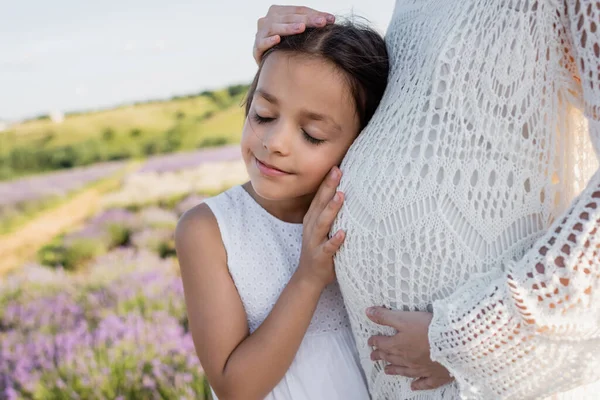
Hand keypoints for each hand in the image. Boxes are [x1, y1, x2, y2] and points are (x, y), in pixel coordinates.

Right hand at [254, 5, 334, 62]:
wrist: (270, 66)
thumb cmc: (286, 46)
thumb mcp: (297, 33)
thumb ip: (310, 24)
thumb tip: (332, 19)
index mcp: (278, 12)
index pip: (298, 10)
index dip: (314, 13)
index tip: (331, 19)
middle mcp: (267, 20)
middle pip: (288, 17)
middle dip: (306, 19)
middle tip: (321, 22)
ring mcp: (260, 33)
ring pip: (274, 27)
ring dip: (288, 27)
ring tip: (301, 28)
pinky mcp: (256, 48)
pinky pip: (262, 43)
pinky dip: (269, 40)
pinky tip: (277, 39)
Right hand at [297, 167, 344, 287]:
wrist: (308, 276)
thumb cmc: (320, 248)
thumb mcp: (321, 228)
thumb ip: (329, 212)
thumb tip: (344, 192)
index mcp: (312, 219)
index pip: (319, 197)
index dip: (326, 182)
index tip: (336, 166)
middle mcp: (312, 227)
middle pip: (320, 204)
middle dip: (328, 188)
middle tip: (338, 172)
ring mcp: (315, 242)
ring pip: (322, 223)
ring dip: (331, 209)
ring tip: (341, 196)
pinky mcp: (320, 256)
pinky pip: (328, 248)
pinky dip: (335, 240)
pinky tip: (343, 234)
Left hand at [366, 307, 453, 390]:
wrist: (454, 343)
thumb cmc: (429, 329)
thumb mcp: (404, 318)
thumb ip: (385, 316)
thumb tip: (368, 312)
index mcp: (399, 345)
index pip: (382, 343)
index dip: (374, 341)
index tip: (370, 342)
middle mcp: (408, 359)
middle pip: (391, 357)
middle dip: (381, 356)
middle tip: (373, 357)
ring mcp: (421, 369)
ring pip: (404, 370)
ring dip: (394, 370)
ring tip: (386, 371)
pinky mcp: (436, 375)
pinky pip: (425, 383)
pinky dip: (418, 385)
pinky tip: (414, 386)